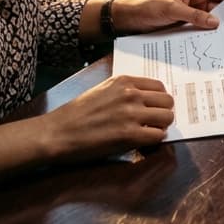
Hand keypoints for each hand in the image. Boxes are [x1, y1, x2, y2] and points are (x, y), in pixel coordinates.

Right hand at [43, 74, 174, 161]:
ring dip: (161, 126)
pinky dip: (154, 140)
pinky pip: (158, 136)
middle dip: (163, 112)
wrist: (56, 133)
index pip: (159, 86)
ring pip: (167, 118)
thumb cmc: (76, 114)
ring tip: (148, 132)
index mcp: (124, 81)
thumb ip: (125, 91)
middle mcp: (131, 94)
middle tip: (153, 122)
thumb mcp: (103, 91)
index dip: (159, 100)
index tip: (154, 108)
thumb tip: (147, 99)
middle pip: (167, 101)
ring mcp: (132, 114)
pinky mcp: (130, 135)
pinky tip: (142, 142)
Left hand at [112, 0, 223, 34]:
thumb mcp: (173, 9)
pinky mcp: (187, 23)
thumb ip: (195, 16)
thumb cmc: (149, 6)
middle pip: (218, 7)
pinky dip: (206, 33)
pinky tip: (211, 41)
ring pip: (210, 19)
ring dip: (216, 27)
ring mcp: (192, 12)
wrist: (132, 18)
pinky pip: (201, 27)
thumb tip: (216, 22)